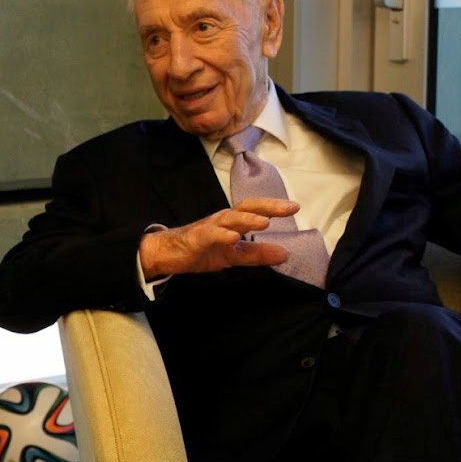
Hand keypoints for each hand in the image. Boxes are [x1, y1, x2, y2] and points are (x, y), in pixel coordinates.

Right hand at [139, 199, 300, 278]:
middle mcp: (221, 220)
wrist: (165, 253)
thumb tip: (285, 254)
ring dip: (246, 219)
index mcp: (232, 222)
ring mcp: (207, 228)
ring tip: (263, 221)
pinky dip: (221, 235)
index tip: (294, 207)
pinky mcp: (195, 239)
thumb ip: (257, 253)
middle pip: (245, 207)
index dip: (274, 207)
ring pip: (228, 218)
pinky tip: (233, 238)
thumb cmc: (200, 249)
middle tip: (287, 208)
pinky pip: (209, 235)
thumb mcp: (233, 255)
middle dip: (266, 206)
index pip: (255, 210)